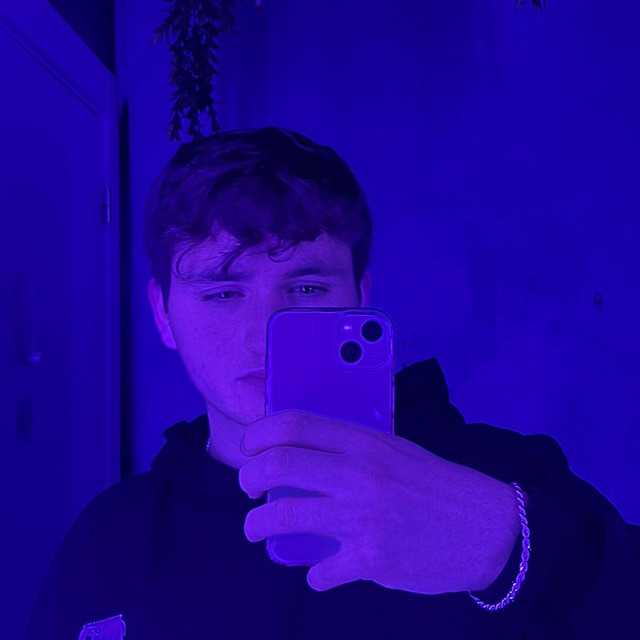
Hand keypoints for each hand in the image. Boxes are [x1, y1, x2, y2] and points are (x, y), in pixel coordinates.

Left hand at [239, 411, 522, 593]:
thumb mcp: (395, 450)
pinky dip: (315, 575)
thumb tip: (304, 452)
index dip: (259, 434)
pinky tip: (320, 573)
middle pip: (278, 465)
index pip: (294, 424)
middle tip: (248, 489)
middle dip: (249, 478)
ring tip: (257, 531)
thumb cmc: (437, 485)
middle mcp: (359, 474)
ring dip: (257, 527)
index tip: (250, 447)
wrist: (489, 527)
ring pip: (284, 517)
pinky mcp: (372, 559)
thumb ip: (352, 448)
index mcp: (365, 442)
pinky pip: (322, 571)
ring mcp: (363, 517)